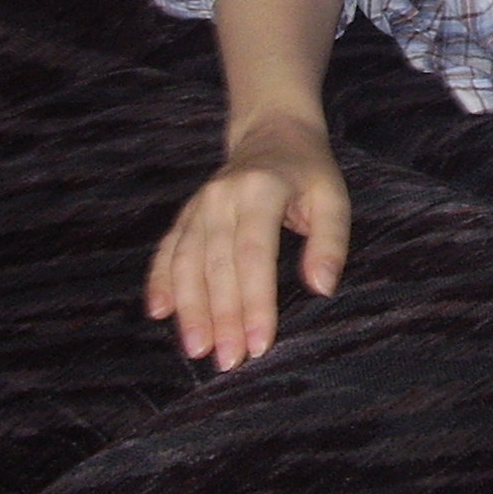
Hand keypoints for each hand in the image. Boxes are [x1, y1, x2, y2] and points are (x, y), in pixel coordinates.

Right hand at [146, 0, 348, 370]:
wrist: (272, 132)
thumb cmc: (309, 172)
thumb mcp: (333, 197)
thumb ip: (331, 241)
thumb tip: (322, 287)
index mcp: (260, 190)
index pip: (254, 253)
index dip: (255, 300)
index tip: (259, 342)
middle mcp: (221, 197)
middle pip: (217, 265)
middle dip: (222, 317)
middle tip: (228, 361)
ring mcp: (199, 205)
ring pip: (187, 262)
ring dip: (190, 309)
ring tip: (197, 349)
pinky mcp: (186, 214)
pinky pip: (168, 250)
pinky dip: (161, 281)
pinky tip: (159, 312)